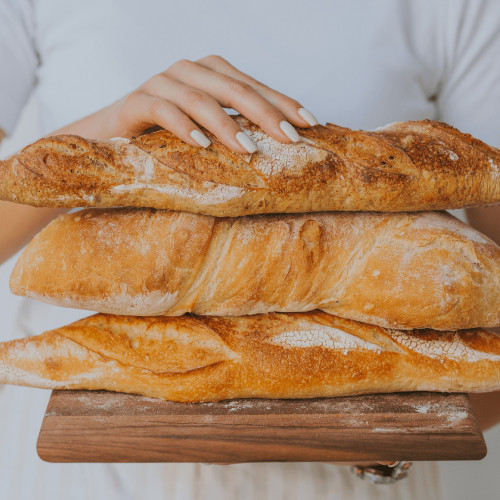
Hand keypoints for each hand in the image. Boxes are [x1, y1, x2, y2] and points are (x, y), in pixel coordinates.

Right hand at [53, 55, 318, 153]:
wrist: (110, 137)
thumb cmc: (167, 137)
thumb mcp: (207, 130)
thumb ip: (236, 128)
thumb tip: (283, 146)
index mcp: (212, 74)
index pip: (254, 85)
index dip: (284, 102)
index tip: (312, 123)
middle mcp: (190, 71)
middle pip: (234, 88)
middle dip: (266, 113)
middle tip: (291, 139)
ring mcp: (162, 82)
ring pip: (201, 98)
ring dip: (228, 125)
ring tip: (250, 151)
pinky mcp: (136, 100)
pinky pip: (162, 108)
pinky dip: (183, 125)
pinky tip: (201, 144)